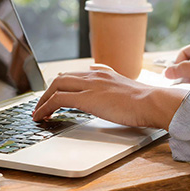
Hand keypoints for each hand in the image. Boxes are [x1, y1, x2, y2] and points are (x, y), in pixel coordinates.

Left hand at [32, 70, 187, 129]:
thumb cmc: (145, 102)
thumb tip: (109, 91)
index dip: (62, 84)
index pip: (75, 74)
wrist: (152, 102)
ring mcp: (89, 85)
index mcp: (103, 73)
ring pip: (56, 86)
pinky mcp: (86, 98)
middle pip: (61, 78)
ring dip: (43, 100)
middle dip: (48, 92)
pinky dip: (46, 107)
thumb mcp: (127, 90)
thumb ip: (116, 88)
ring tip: (38, 113)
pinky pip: (57, 100)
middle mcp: (94, 75)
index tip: (55, 94)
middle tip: (42, 105)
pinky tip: (41, 117)